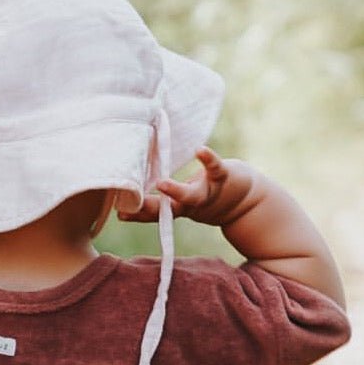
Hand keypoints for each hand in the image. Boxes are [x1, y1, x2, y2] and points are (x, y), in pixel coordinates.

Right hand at [118, 147, 255, 227]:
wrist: (245, 200)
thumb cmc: (206, 195)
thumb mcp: (183, 201)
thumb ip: (161, 200)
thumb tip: (133, 192)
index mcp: (177, 208)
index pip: (153, 212)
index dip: (137, 213)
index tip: (119, 213)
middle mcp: (190, 203)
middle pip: (167, 209)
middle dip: (148, 209)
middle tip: (127, 210)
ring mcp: (206, 191)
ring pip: (189, 195)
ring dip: (175, 192)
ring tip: (161, 184)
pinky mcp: (223, 175)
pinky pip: (214, 167)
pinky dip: (207, 159)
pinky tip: (199, 150)